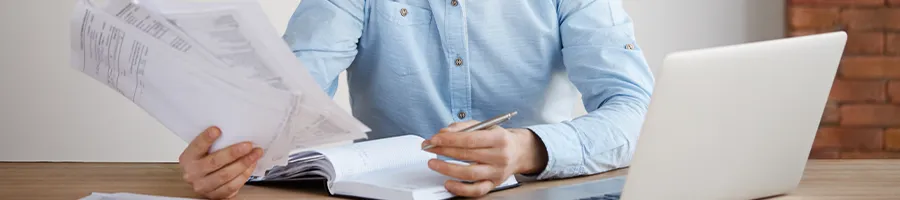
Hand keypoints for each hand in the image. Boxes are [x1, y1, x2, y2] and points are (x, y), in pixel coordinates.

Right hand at [178, 127, 263, 198]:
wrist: (200, 182)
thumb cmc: (203, 162)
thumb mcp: (202, 151)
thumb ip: (212, 143)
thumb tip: (232, 129)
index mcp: (188, 158)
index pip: (197, 147)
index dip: (206, 138)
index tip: (217, 130)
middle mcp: (193, 173)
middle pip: (214, 162)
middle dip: (234, 152)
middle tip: (248, 145)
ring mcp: (203, 186)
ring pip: (225, 175)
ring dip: (244, 163)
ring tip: (255, 154)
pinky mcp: (215, 195)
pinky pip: (232, 186)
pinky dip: (244, 175)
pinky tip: (251, 165)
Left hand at [422, 121, 547, 196]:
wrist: (520, 152)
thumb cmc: (500, 138)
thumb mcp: (485, 126)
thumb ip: (464, 127)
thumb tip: (443, 132)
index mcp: (499, 138)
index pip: (470, 139)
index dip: (449, 139)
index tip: (434, 139)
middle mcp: (500, 156)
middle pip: (467, 155)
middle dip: (444, 150)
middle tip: (429, 148)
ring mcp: (497, 172)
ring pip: (469, 173)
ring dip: (447, 169)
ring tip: (433, 163)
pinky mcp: (494, 184)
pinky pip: (476, 190)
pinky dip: (460, 188)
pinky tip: (448, 183)